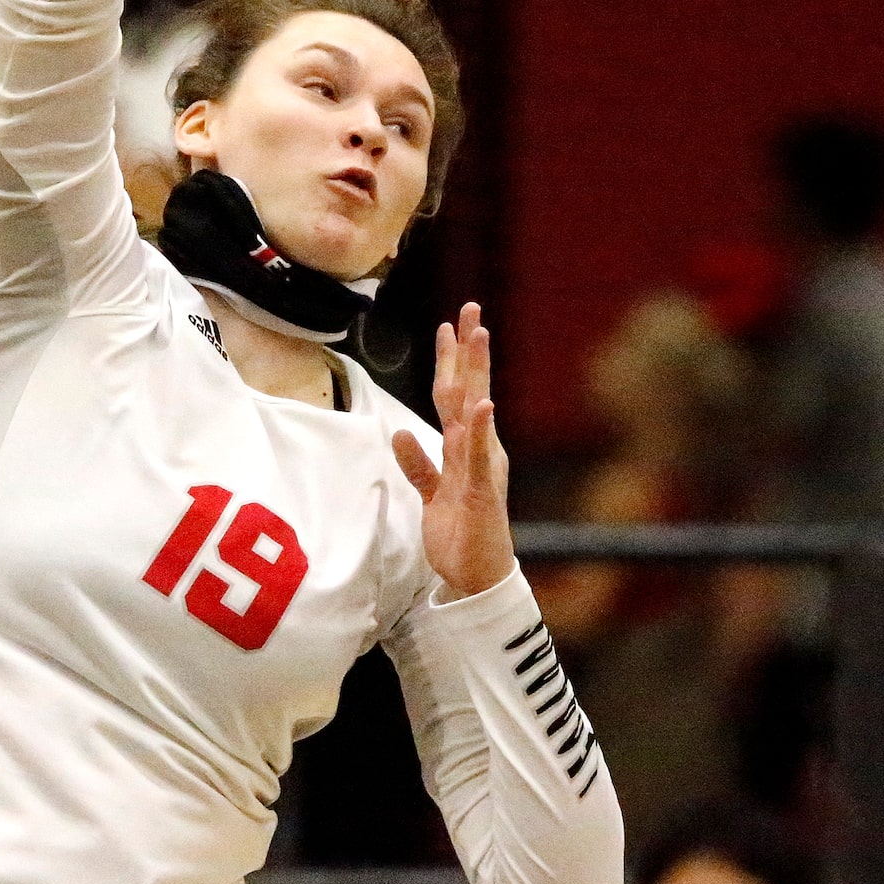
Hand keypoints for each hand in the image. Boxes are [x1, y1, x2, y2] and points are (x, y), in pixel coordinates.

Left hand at [392, 303, 514, 598]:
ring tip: (478, 336)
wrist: (477, 575)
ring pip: (475, 410)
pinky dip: (481, 430)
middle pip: (470, 389)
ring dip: (477, 372)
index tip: (451, 323)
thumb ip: (417, 463)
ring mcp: (482, 467)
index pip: (456, 394)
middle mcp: (477, 449)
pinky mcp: (483, 491)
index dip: (452, 359)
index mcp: (466, 447)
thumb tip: (400, 433)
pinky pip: (478, 457)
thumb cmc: (460, 532)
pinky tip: (483, 405)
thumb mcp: (431, 492)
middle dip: (470, 349)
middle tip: (471, 308)